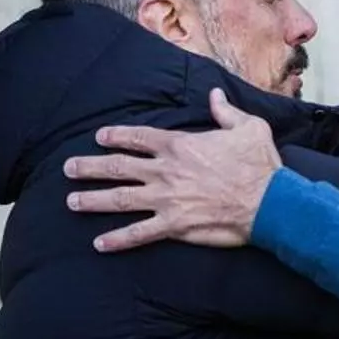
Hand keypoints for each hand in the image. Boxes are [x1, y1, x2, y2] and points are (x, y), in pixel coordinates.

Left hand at [63, 88, 281, 251]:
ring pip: (120, 199)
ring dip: (93, 200)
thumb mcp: (248, 127)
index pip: (139, 138)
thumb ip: (226, 110)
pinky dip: (117, 239)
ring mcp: (167, 200)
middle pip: (119, 167)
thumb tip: (215, 95)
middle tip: (68, 168)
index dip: (117, 136)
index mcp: (181, 146)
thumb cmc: (260, 165)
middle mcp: (166, 171)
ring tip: (72, 201)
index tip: (100, 137)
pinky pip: (139, 233)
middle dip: (90, 167)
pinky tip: (99, 243)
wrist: (270, 202)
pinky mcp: (174, 225)